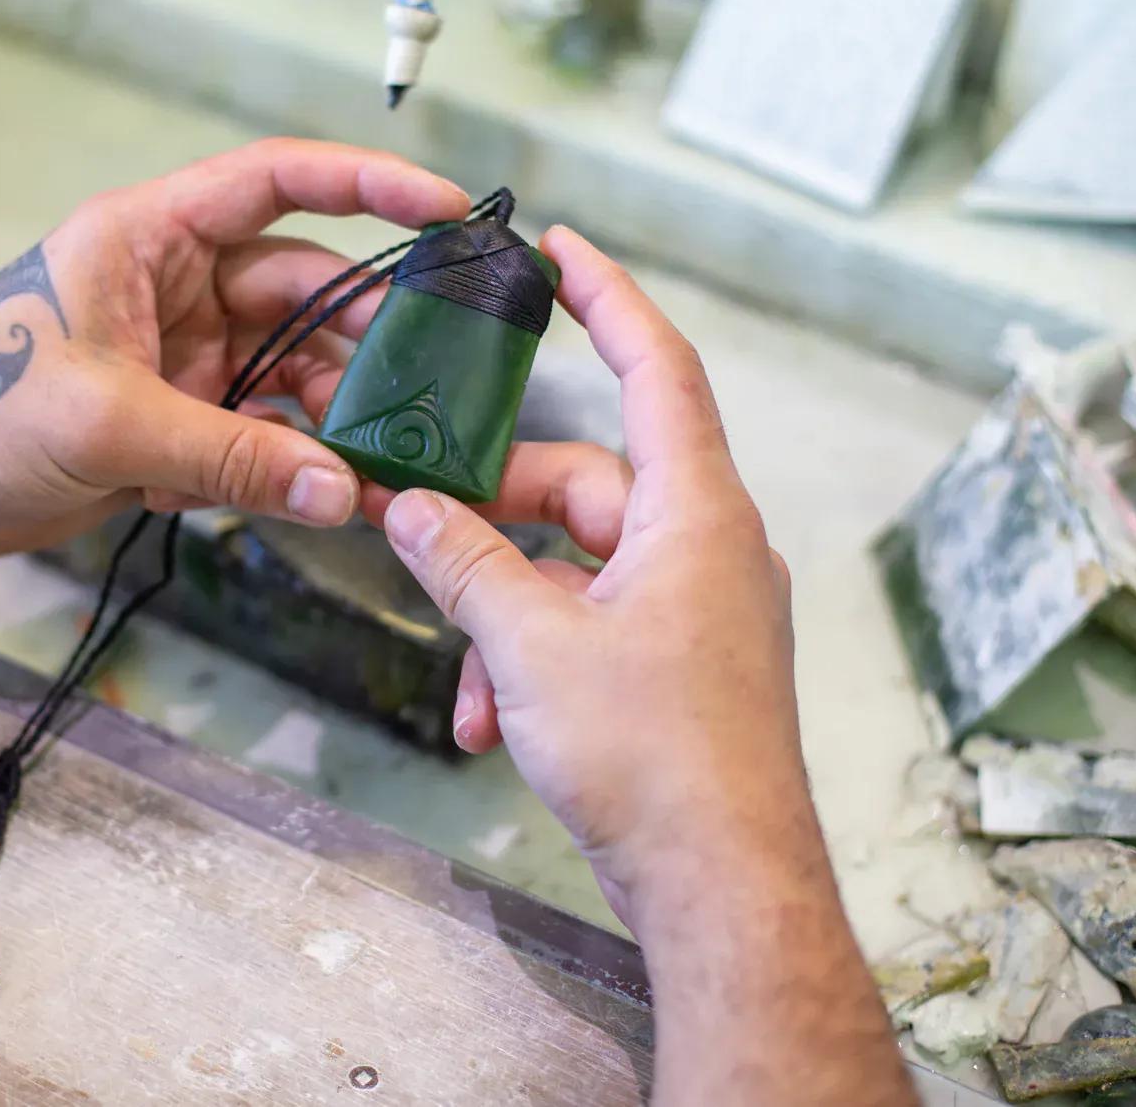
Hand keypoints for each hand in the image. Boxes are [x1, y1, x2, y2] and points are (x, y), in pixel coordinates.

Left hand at [0, 139, 474, 556]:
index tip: (447, 208)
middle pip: (304, 286)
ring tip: (395, 457)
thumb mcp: (106, 425)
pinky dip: (294, 459)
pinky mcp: (177, 416)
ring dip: (338, 411)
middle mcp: (175, 283)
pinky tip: (331, 495)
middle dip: (369, 332)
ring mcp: (180, 351)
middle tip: (436, 380)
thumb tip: (341, 491)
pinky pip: (262, 427)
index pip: (277, 181)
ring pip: (292, 364)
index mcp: (149, 236)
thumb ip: (230, 457)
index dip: (368, 183)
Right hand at [364, 224, 799, 925]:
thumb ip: (465, 564)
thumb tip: (411, 508)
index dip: (608, 299)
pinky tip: (491, 723)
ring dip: (506, 614)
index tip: (562, 249)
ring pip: (577, 570)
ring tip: (467, 683)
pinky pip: (594, 628)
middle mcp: (708, 549)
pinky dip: (538, 659)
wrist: (724, 886)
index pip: (656, 370)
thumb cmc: (658, 761)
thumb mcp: (534, 646)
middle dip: (495, 516)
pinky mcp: (682, 668)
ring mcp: (700, 612)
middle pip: (585, 487)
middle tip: (416, 529)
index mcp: (696, 515)